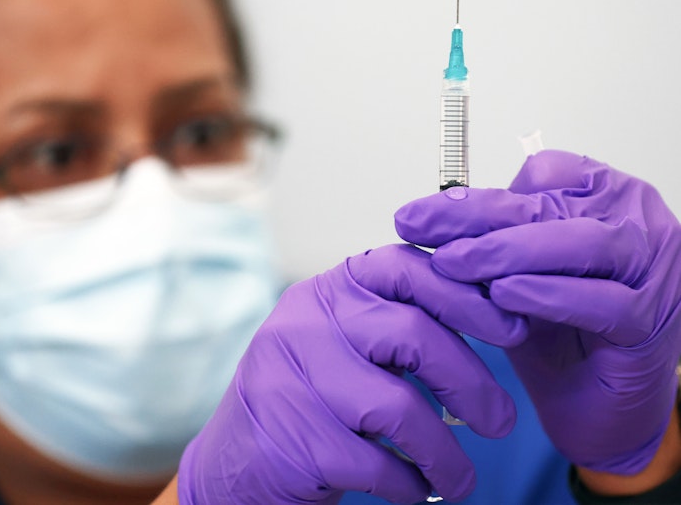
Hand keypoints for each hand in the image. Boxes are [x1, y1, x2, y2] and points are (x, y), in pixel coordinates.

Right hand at [178, 245, 525, 503]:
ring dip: (447, 453)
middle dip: (471, 383)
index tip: (511, 329)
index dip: (465, 295)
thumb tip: (495, 318)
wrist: (239, 458)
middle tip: (501, 423)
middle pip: (412, 336)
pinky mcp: (295, 439)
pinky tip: (415, 488)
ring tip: (463, 479)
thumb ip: (398, 322)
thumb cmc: (314, 395)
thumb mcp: (346, 341)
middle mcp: (306, 323)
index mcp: (329, 291)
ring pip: (399, 407)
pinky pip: (377, 463)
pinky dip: (410, 483)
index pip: (403, 268)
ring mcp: (294, 379)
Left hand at [394, 150, 680, 474]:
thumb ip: (491, 238)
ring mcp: (652, 270)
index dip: (478, 193)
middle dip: (475, 217)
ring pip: (583, 243)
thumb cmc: (557, 331)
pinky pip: (602, 300)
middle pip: (551, 205)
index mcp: (605, 197)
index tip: (421, 215)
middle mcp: (636, 224)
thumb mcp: (515, 273)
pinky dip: (547, 295)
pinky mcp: (651, 320)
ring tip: (454, 264)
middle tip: (419, 231)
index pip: (542, 175)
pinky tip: (503, 295)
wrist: (591, 405)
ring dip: (510, 251)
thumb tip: (426, 215)